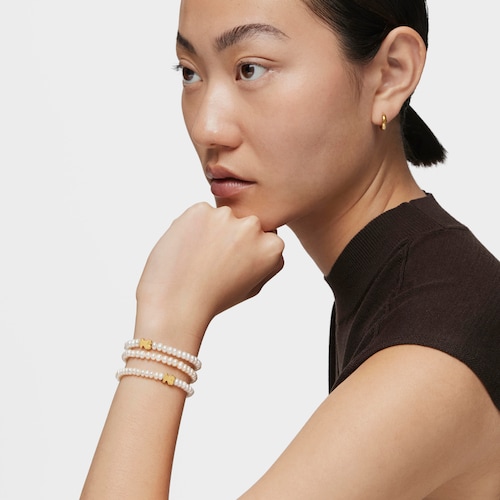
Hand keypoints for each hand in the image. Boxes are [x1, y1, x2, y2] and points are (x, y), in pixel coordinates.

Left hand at [136, 203, 284, 337]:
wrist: (176, 304)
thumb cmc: (213, 299)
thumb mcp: (253, 287)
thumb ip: (266, 262)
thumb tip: (268, 240)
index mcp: (272, 246)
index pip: (263, 236)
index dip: (245, 252)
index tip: (232, 268)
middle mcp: (253, 226)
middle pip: (244, 223)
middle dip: (231, 237)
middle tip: (213, 263)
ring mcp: (226, 216)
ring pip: (221, 217)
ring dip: (212, 230)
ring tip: (198, 258)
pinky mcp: (200, 210)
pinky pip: (199, 213)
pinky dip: (192, 226)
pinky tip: (187, 249)